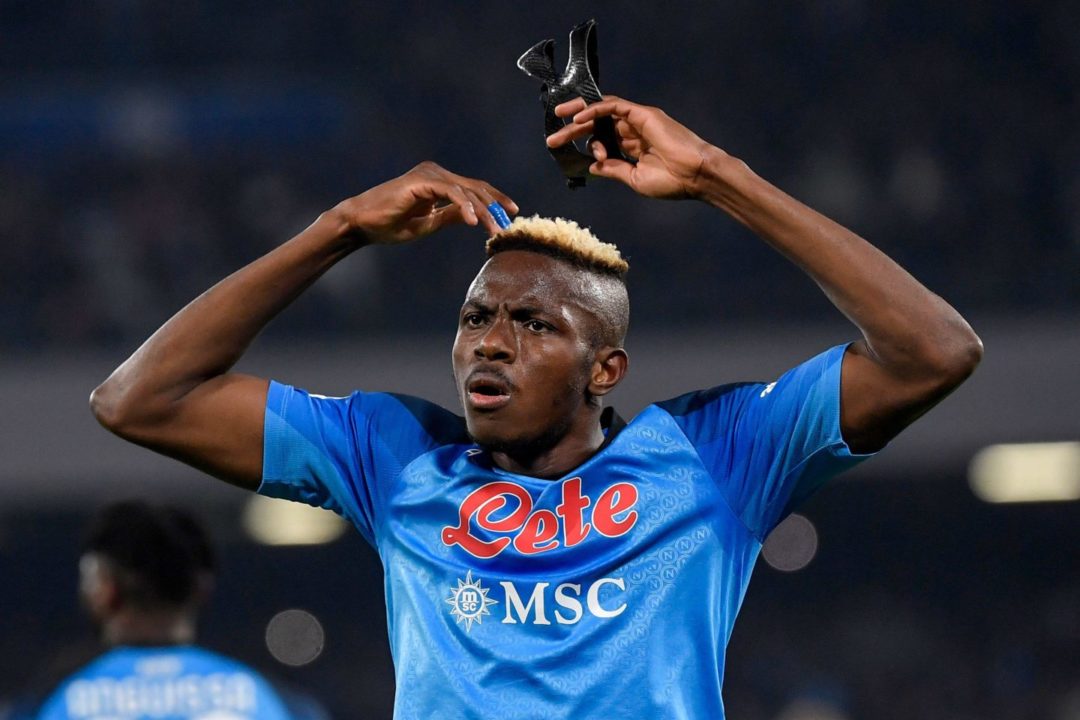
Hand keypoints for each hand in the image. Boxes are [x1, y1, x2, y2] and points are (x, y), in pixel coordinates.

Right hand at [336, 161, 517, 244]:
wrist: (362, 224)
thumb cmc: (390, 225)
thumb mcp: (428, 223)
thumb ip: (450, 216)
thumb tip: (474, 215)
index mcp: (438, 182)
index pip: (474, 188)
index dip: (495, 200)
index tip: (512, 214)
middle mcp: (435, 173)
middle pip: (475, 188)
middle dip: (495, 207)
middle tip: (508, 225)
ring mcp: (429, 174)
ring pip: (466, 191)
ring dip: (483, 211)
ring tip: (493, 229)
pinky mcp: (421, 181)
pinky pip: (450, 192)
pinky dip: (464, 206)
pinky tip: (473, 222)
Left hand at [545, 96, 718, 199]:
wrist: (695, 176)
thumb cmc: (672, 181)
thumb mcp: (634, 179)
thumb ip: (614, 169)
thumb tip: (593, 166)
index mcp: (632, 147)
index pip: (602, 139)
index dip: (587, 148)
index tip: (572, 159)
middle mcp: (633, 131)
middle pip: (597, 124)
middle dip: (573, 130)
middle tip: (552, 138)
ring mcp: (637, 121)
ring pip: (602, 111)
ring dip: (579, 114)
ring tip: (559, 118)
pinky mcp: (642, 114)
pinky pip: (613, 106)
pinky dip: (595, 109)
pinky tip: (579, 118)